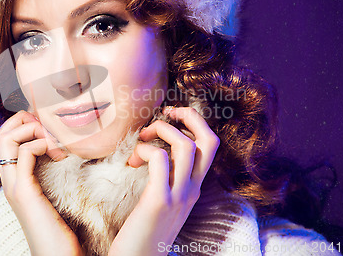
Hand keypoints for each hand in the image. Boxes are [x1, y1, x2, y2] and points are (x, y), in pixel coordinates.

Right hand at [0, 110, 82, 255]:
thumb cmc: (59, 229)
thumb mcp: (51, 195)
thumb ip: (47, 175)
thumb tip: (60, 154)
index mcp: (14, 179)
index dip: (20, 125)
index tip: (47, 131)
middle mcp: (8, 180)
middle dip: (22, 121)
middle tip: (48, 131)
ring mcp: (13, 186)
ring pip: (3, 138)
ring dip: (31, 130)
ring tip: (54, 142)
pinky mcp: (24, 192)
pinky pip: (24, 153)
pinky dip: (41, 144)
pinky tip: (57, 155)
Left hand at [108, 107, 219, 255]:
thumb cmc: (145, 229)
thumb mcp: (163, 199)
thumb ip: (166, 177)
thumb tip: (156, 151)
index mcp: (194, 186)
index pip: (210, 145)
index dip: (194, 122)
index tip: (171, 117)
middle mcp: (192, 189)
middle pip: (209, 140)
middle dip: (189, 115)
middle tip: (166, 113)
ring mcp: (179, 195)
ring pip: (185, 145)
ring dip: (162, 131)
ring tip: (143, 139)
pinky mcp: (159, 201)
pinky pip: (160, 160)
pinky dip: (146, 150)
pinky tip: (133, 161)